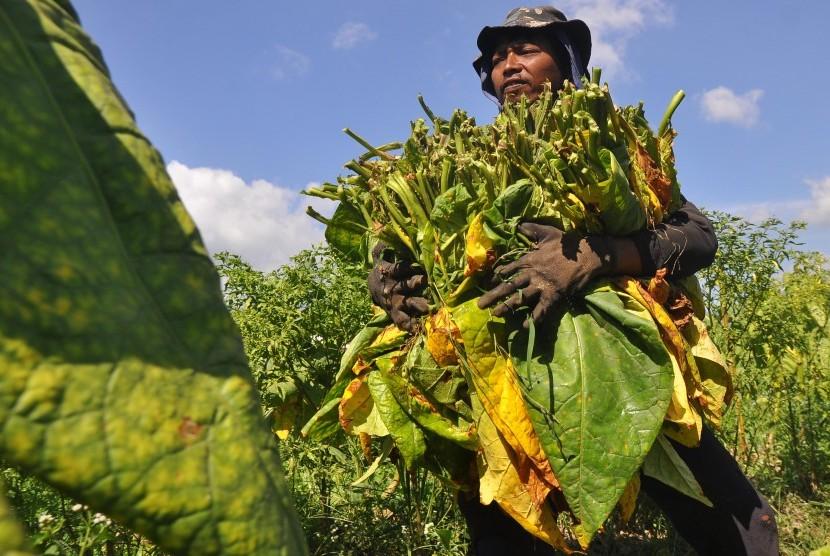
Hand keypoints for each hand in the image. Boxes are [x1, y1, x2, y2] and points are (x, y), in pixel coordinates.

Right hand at [367, 243, 428, 330]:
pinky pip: (400, 319)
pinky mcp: (396, 312)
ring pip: (407, 303)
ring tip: (427, 308)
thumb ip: (383, 245)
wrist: (373, 288)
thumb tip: (383, 227)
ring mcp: (396, 300)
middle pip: (405, 284)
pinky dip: (406, 324)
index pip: (398, 267)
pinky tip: (414, 328)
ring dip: (417, 305)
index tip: (418, 264)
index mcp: (389, 271)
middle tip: (424, 281)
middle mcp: (393, 286)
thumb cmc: (383, 268)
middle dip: (415, 283)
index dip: (407, 266)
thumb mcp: (380, 256)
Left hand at [477, 223, 615, 325]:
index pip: (507, 269)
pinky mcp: (554, 294)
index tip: (486, 285)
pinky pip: (542, 309)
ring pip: (521, 298)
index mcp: (529, 259)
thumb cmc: (568, 244)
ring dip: (507, 307)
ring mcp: (542, 285)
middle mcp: (532, 273)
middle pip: (509, 285)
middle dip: (493, 295)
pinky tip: (525, 326)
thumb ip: (531, 229)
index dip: (496, 278)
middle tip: (479, 305)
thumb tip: (518, 224)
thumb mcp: (547, 232)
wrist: (587, 255)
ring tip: (495, 314)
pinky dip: (534, 318)